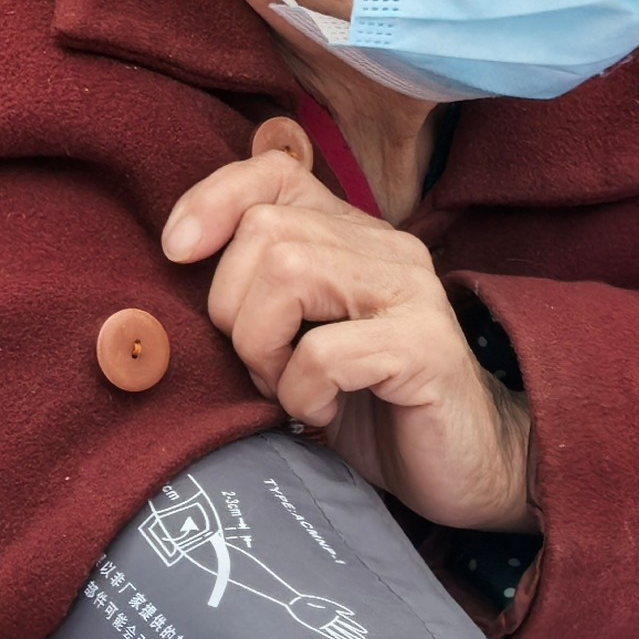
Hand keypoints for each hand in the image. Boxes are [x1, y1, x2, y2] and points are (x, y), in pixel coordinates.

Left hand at [162, 116, 534, 531]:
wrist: (462, 467)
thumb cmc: (368, 407)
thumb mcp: (299, 340)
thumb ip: (259, 294)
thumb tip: (177, 265)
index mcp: (354, 237)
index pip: (274, 172)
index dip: (212, 200)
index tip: (176, 253)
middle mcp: (388, 249)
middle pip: (266, 231)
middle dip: (234, 309)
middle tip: (263, 367)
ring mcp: (412, 293)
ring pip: (289, 275)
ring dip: (265, 349)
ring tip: (290, 388)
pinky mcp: (425, 348)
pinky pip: (324, 353)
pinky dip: (302, 394)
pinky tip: (323, 417)